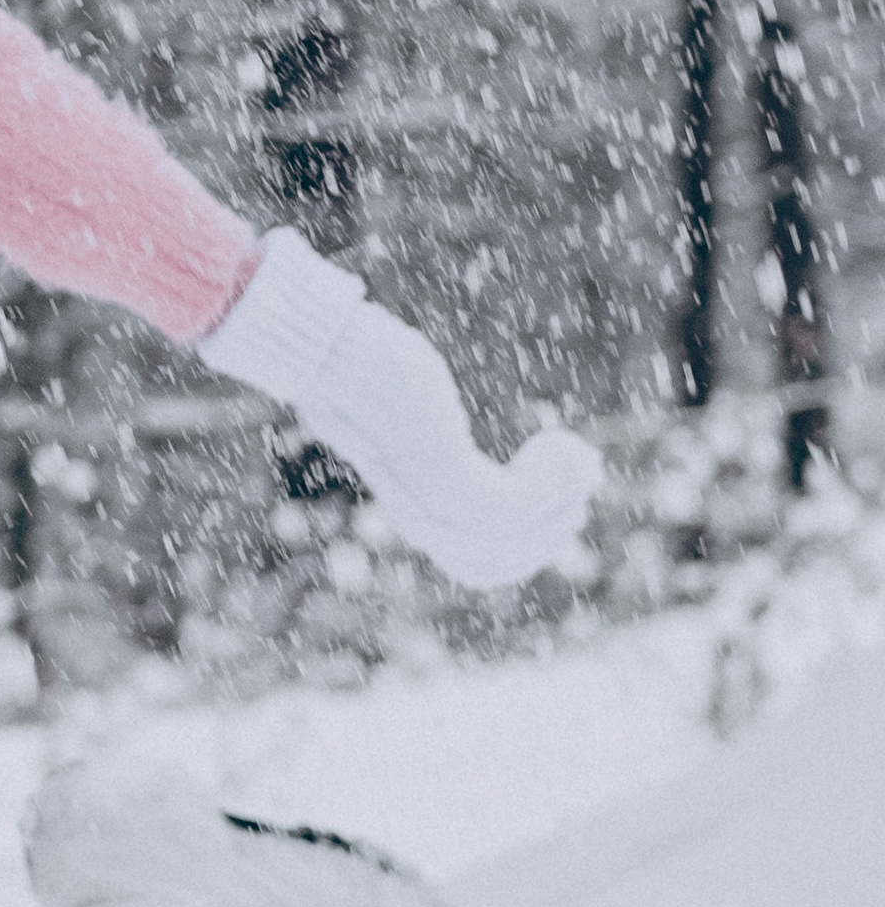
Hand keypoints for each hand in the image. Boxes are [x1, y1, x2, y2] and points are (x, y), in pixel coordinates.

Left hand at [205, 230, 602, 590]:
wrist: (326, 342)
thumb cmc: (360, 362)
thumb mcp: (400, 409)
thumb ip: (419, 433)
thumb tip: (426, 411)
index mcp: (411, 505)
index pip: (473, 564)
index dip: (525, 551)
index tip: (560, 510)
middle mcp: (417, 511)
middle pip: (494, 561)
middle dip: (550, 534)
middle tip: (580, 487)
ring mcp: (428, 492)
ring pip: (510, 536)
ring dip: (560, 503)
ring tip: (582, 464)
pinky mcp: (441, 465)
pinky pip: (512, 505)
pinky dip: (551, 483)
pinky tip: (568, 448)